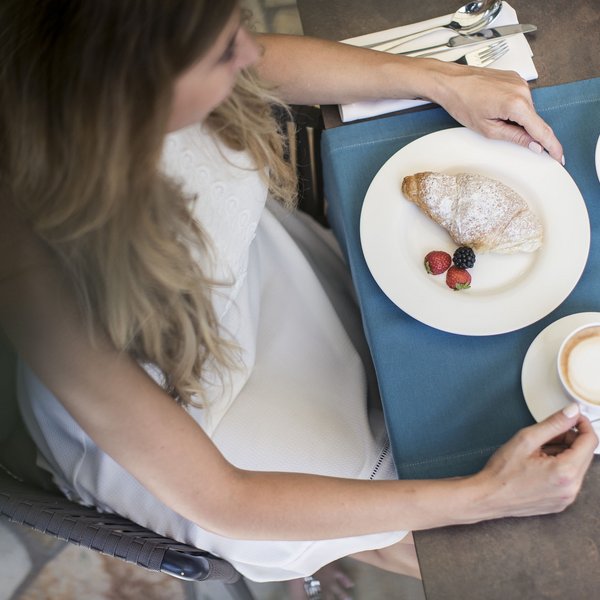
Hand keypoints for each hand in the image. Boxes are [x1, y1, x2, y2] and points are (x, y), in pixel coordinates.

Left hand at [432, 62, 563, 163]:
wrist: (451, 82)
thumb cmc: (463, 103)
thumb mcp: (488, 129)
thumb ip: (515, 138)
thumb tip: (534, 145)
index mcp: (517, 104)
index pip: (542, 131)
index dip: (552, 146)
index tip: (558, 157)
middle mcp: (523, 90)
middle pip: (535, 121)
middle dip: (529, 134)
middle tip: (511, 139)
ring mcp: (520, 82)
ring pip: (528, 111)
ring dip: (518, 120)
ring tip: (493, 118)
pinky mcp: (516, 79)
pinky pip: (522, 100)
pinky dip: (515, 109)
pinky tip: (497, 109)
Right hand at [474, 403, 597, 519]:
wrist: (488, 497)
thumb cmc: (502, 472)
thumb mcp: (526, 439)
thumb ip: (553, 424)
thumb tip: (572, 412)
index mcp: (565, 472)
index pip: (590, 441)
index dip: (582, 424)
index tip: (572, 417)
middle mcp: (572, 488)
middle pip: (585, 453)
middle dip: (569, 438)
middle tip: (545, 435)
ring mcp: (567, 497)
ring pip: (577, 465)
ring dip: (563, 453)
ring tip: (538, 452)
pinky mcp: (561, 502)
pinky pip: (570, 479)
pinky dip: (559, 467)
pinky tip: (539, 465)